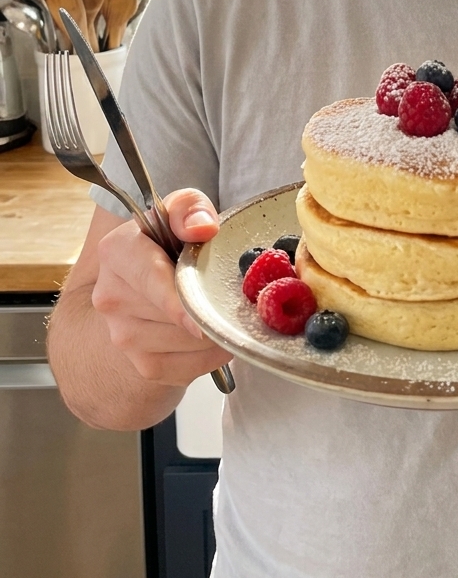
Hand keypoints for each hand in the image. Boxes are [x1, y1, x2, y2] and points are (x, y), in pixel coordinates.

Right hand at [91, 189, 231, 385]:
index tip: (200, 321)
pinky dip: (210, 357)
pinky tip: (214, 335)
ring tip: (220, 310)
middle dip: (208, 308)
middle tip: (229, 293)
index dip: (176, 302)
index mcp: (117, 252)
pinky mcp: (142, 364)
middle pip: (172, 316)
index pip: (149, 280)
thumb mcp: (183, 208)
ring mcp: (121, 335)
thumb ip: (190, 208)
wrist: (153, 277)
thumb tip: (202, 228)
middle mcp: (110, 297)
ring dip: (213, 334)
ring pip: (183, 344)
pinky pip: (185, 369)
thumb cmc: (173, 238)